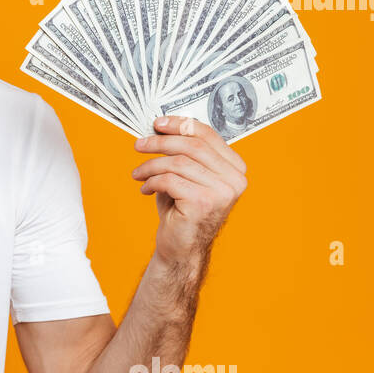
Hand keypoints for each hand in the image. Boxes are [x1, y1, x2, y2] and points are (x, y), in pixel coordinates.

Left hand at [131, 115, 247, 266]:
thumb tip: (162, 126)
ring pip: (177, 163)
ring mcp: (222, 192)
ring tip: (138, 174)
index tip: (158, 124)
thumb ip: (183, 152)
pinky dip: (152, 182)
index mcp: (235, 168)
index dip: (180, 125)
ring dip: (151, 166)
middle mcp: (234, 179)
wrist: (181, 247)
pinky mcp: (203, 203)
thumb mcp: (186, 176)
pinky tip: (145, 189)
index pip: (207, 135)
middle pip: (192, 146)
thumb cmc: (182, 210)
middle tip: (139, 145)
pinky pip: (169, 180)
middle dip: (160, 142)